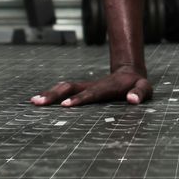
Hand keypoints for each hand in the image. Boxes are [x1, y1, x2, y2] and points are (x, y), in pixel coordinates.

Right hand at [30, 69, 151, 106]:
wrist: (129, 72)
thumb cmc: (138, 85)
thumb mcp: (145, 88)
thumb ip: (140, 93)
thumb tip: (132, 100)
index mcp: (107, 87)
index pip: (91, 94)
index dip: (79, 99)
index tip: (65, 105)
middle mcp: (92, 85)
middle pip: (71, 87)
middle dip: (55, 94)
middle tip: (39, 102)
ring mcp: (85, 86)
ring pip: (65, 87)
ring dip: (49, 93)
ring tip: (34, 101)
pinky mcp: (81, 89)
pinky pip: (64, 90)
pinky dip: (51, 94)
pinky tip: (38, 101)